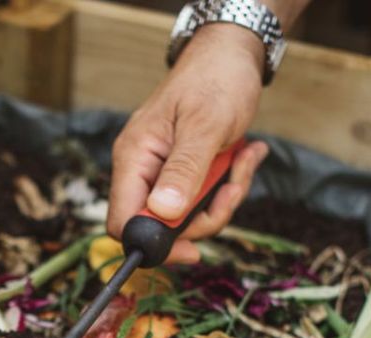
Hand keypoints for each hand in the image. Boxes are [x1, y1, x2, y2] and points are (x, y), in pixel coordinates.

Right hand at [108, 23, 270, 263]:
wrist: (233, 55)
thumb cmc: (216, 80)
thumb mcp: (205, 126)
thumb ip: (184, 170)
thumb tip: (163, 214)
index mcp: (134, 158)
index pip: (123, 222)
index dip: (154, 244)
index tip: (193, 249)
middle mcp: (143, 170)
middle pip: (162, 227)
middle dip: (205, 217)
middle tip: (233, 190)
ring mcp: (165, 173)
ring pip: (189, 217)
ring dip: (224, 198)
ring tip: (245, 160)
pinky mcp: (187, 173)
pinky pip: (204, 199)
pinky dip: (230, 185)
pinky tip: (247, 154)